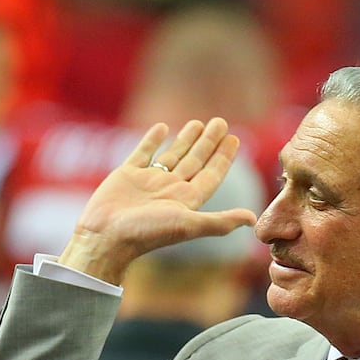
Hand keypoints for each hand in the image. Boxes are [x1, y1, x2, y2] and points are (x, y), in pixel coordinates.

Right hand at [58, 118, 256, 283]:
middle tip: (221, 122)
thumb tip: (254, 220)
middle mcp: (169, 190)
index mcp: (186, 201)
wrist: (106, 236)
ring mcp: (148, 182)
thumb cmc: (146, 233)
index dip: (224, 158)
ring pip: (172, 155)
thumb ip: (220, 222)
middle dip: (209, 143)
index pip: (211, 175)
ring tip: (198, 122)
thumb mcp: (188, 225)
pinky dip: (152, 140)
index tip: (235, 140)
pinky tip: (161, 127)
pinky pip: (143, 153)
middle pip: (195, 161)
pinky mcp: (126, 175)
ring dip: (186, 139)